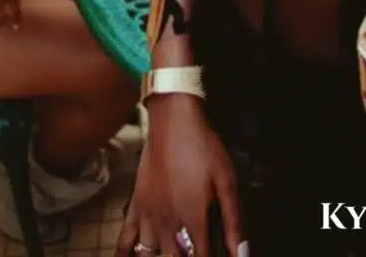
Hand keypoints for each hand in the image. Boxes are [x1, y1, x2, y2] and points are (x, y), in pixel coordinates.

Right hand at [117, 94, 243, 256]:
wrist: (173, 121)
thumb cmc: (201, 146)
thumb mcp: (227, 179)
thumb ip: (233, 219)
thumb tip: (240, 250)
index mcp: (193, 218)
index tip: (216, 254)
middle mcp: (168, 223)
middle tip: (198, 248)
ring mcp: (148, 217)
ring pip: (151, 256)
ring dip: (166, 256)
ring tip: (177, 250)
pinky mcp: (136, 206)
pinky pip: (124, 241)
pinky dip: (126, 255)